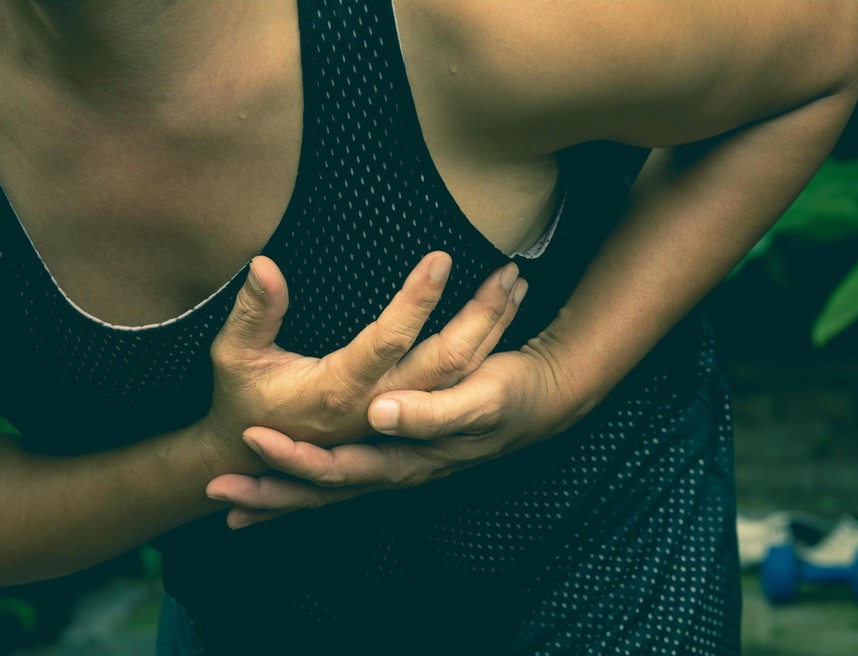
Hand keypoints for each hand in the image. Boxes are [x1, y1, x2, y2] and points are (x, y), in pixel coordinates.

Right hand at [198, 252, 525, 473]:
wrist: (257, 459)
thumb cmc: (245, 400)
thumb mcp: (234, 357)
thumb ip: (253, 313)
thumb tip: (264, 265)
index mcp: (339, 389)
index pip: (389, 340)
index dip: (416, 300)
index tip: (441, 259)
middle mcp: (378, 405)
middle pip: (446, 362)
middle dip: (480, 314)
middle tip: (506, 269)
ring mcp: (399, 414)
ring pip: (462, 374)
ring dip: (493, 327)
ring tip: (515, 281)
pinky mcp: (410, 416)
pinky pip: (462, 382)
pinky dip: (487, 344)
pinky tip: (506, 312)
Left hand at [206, 344, 580, 527]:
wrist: (540, 401)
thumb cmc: (511, 397)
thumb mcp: (479, 400)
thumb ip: (432, 413)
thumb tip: (380, 416)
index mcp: (411, 459)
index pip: (341, 469)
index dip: (295, 459)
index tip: (250, 440)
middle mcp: (398, 473)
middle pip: (322, 492)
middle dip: (269, 495)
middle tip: (216, 492)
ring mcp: (397, 470)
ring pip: (327, 493)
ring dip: (279, 499)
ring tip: (230, 508)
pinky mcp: (397, 459)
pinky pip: (342, 483)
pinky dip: (305, 491)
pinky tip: (280, 491)